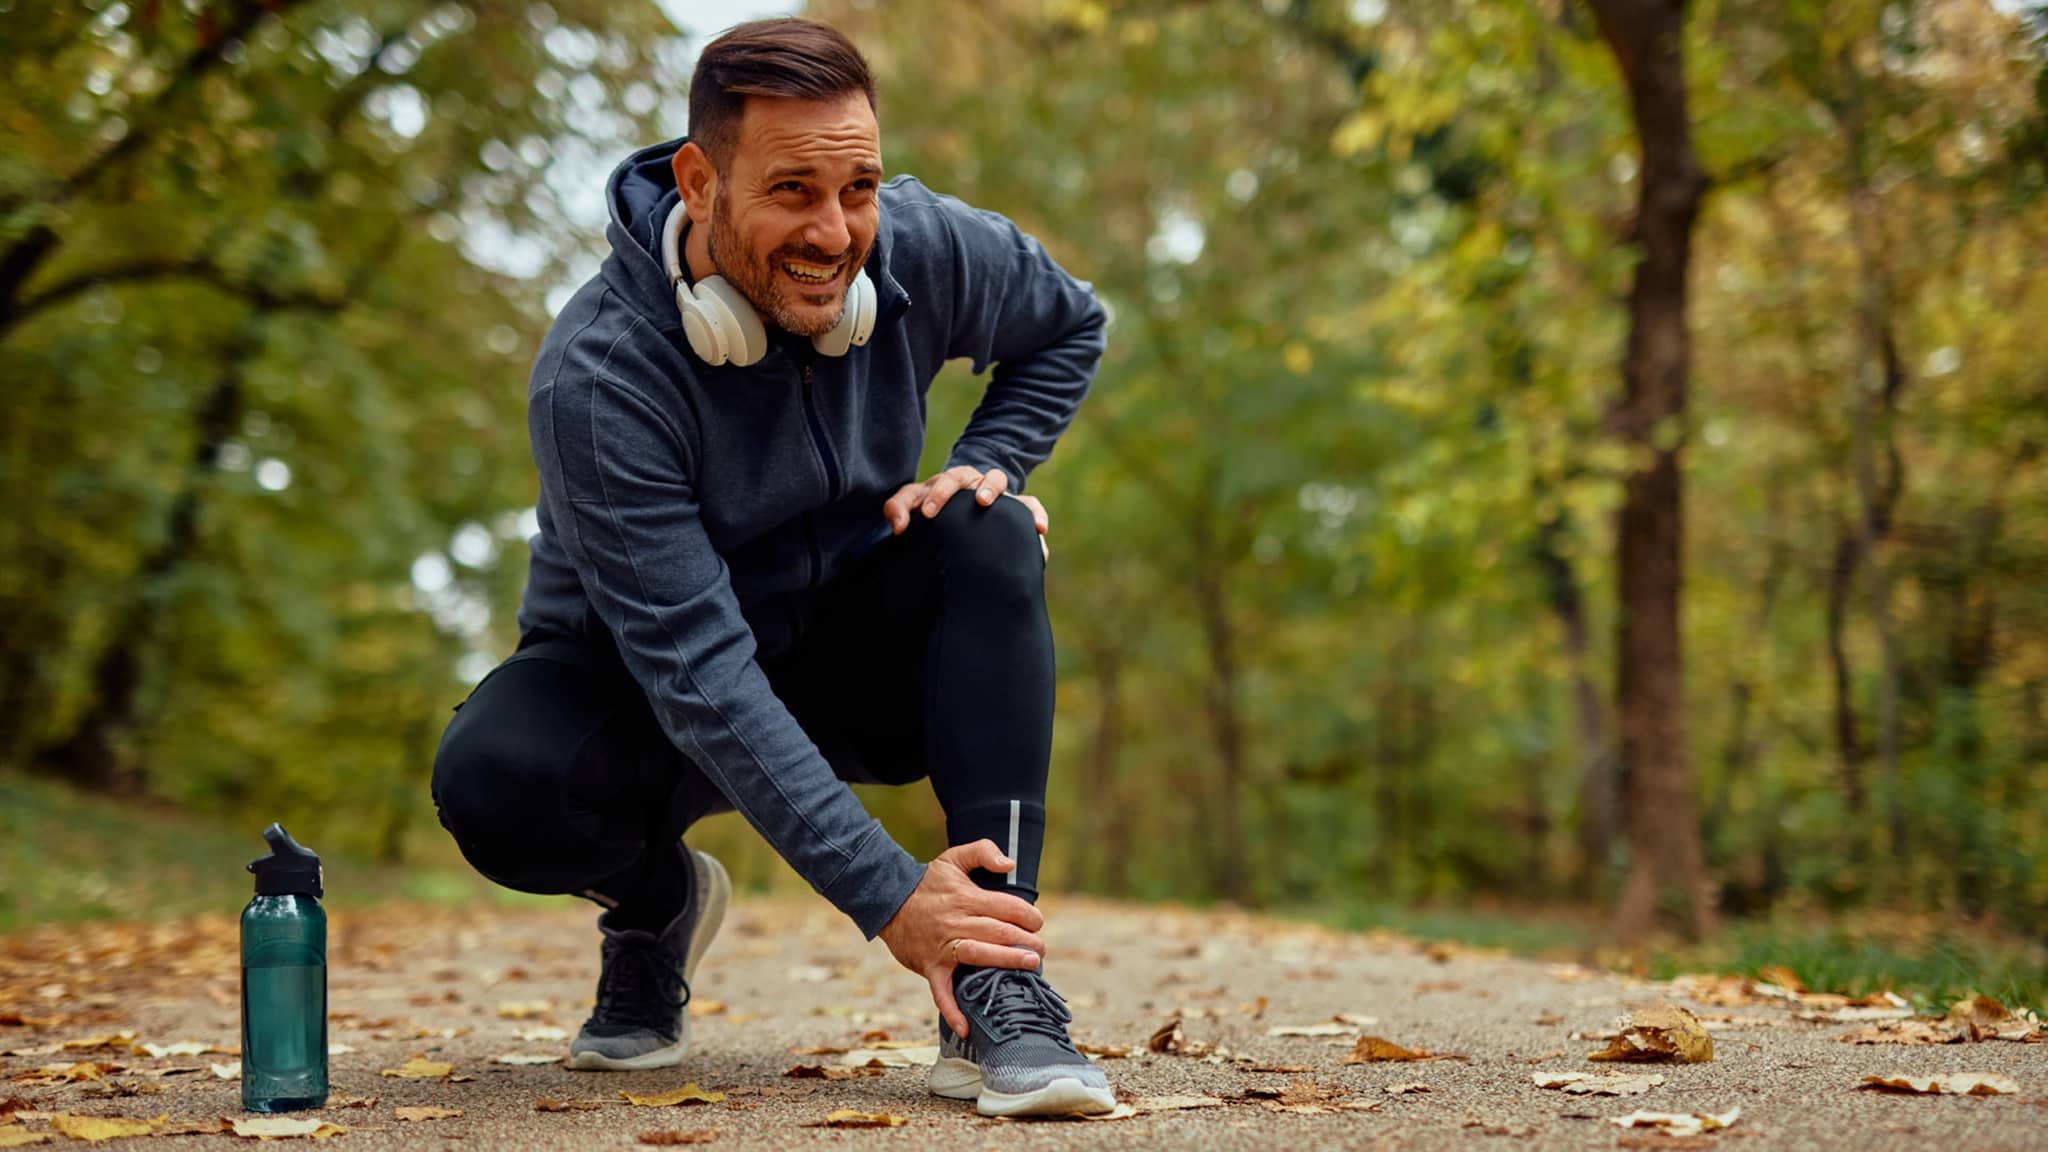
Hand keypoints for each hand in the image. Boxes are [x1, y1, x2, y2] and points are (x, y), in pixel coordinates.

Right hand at [876, 840, 1046, 1038]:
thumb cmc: (927, 882)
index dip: (1027, 914)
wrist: (887, 900)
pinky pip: (941, 992)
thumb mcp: (953, 857)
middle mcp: (957, 923)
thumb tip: (1010, 864)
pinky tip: (967, 1029)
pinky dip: (953, 1011)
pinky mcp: (930, 967)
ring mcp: (943, 947)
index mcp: (966, 897)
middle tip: (1040, 949)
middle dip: (1026, 940)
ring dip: (1007, 962)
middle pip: (999, 932)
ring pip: (980, 956)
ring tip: (1030, 966)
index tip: (1037, 921)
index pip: (1005, 906)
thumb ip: (984, 851)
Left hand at [881, 467, 1052, 559]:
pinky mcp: (1014, 505)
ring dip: (990, 487)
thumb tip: (898, 529)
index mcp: (939, 485)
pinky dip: (1035, 513)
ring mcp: (991, 491)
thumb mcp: (915, 511)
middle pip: (957, 476)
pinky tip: (1040, 529)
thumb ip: (898, 512)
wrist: (968, 511)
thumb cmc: (937, 515)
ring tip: (985, 502)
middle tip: (938, 509)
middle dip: (948, 490)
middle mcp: (965, 483)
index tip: (926, 515)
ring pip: (995, 478)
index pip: (924, 486)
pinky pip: (1029, 504)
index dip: (925, 497)